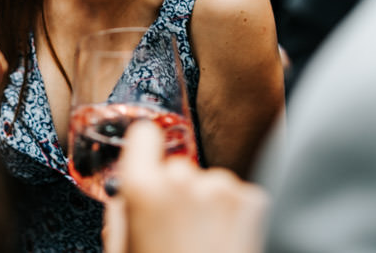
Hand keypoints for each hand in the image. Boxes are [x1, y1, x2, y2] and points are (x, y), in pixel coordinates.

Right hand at [104, 121, 267, 252]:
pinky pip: (239, 198)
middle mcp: (185, 181)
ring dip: (208, 204)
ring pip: (210, 182)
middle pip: (178, 167)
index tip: (147, 164)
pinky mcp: (254, 203)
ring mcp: (224, 190)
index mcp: (144, 190)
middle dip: (177, 190)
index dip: (144, 151)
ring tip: (205, 245)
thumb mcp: (123, 252)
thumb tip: (124, 195)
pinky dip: (235, 217)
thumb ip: (120, 215)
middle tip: (177, 231)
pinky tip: (226, 246)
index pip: (144, 134)